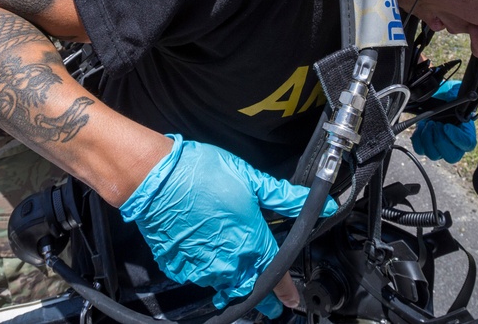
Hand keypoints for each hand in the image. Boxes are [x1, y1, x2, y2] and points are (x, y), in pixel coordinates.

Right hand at [120, 136, 337, 317]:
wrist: (158, 179)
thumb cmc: (204, 174)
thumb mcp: (251, 179)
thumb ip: (284, 197)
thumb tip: (319, 203)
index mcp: (252, 243)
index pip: (276, 276)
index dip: (286, 292)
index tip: (292, 301)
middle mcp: (229, 262)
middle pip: (250, 288)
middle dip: (261, 294)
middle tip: (269, 302)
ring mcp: (202, 268)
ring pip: (224, 285)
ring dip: (232, 283)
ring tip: (236, 276)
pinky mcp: (179, 266)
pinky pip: (198, 276)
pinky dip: (204, 271)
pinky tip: (205, 256)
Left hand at [411, 80, 476, 163]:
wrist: (436, 100)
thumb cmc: (447, 98)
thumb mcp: (454, 94)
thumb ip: (457, 96)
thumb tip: (456, 95)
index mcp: (467, 133)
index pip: (467, 144)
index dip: (457, 138)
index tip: (446, 126)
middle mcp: (455, 144)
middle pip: (451, 156)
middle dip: (440, 140)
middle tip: (435, 124)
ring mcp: (440, 147)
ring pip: (434, 154)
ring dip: (428, 137)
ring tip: (428, 123)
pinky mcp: (426, 146)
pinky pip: (420, 150)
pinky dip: (418, 138)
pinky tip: (421, 127)